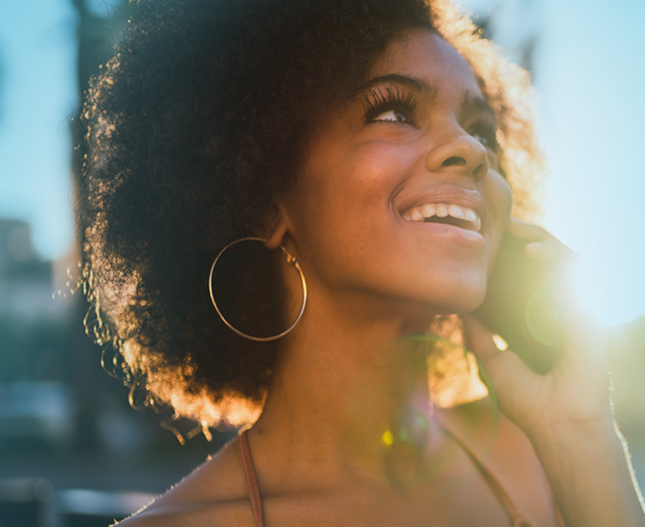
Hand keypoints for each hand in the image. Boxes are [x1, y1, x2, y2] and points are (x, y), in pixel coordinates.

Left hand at [465, 219, 644, 525]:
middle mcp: (556, 311)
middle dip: (525, 241)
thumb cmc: (528, 398)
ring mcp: (573, 309)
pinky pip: (577, 275)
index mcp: (535, 321)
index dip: (510, 260)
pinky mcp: (587, 311)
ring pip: (564, 261)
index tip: (487, 245)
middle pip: (545, 265)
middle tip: (503, 227)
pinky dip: (557, 259)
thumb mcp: (492, 360)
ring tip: (518, 233)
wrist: (557, 421)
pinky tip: (534, 254)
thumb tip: (461, 310)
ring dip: (542, 240)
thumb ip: (479, 335)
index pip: (525, 280)